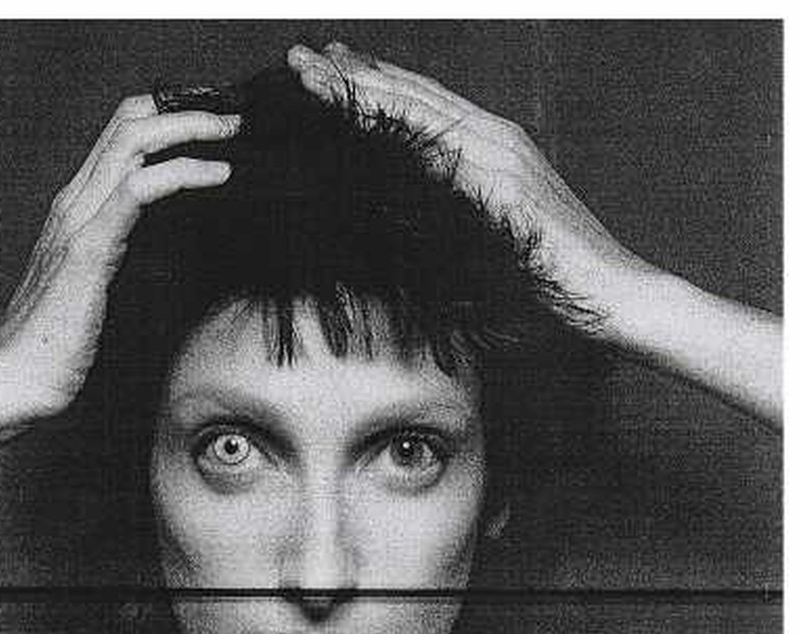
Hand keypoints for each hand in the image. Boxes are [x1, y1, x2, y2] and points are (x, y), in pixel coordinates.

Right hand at [0, 98, 238, 420]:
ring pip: (132, 140)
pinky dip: (183, 171)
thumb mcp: (98, 297)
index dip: (166, 120)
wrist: (14, 382)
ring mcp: (76, 222)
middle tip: (235, 118)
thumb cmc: (53, 351)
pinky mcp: (88, 249)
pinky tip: (216, 173)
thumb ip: (121, 268)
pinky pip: (138, 188)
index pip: (118, 139)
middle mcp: (72, 205)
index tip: (213, 130)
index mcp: (74, 212)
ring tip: (232, 131)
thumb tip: (166, 264)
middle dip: (187, 110)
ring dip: (190, 126)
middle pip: (127, 123)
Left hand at [288, 42, 652, 327]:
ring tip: (309, 74)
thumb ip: (458, 219)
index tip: (326, 71)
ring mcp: (504, 158)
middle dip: (353, 74)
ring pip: (419, 110)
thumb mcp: (494, 241)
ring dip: (359, 89)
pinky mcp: (506, 188)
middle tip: (297, 59)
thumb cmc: (555, 281)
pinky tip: (355, 120)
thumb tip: (410, 227)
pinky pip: (440, 152)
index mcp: (495, 149)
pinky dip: (394, 130)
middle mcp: (499, 140)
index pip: (424, 106)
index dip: (374, 84)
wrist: (616, 294)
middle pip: (414, 96)